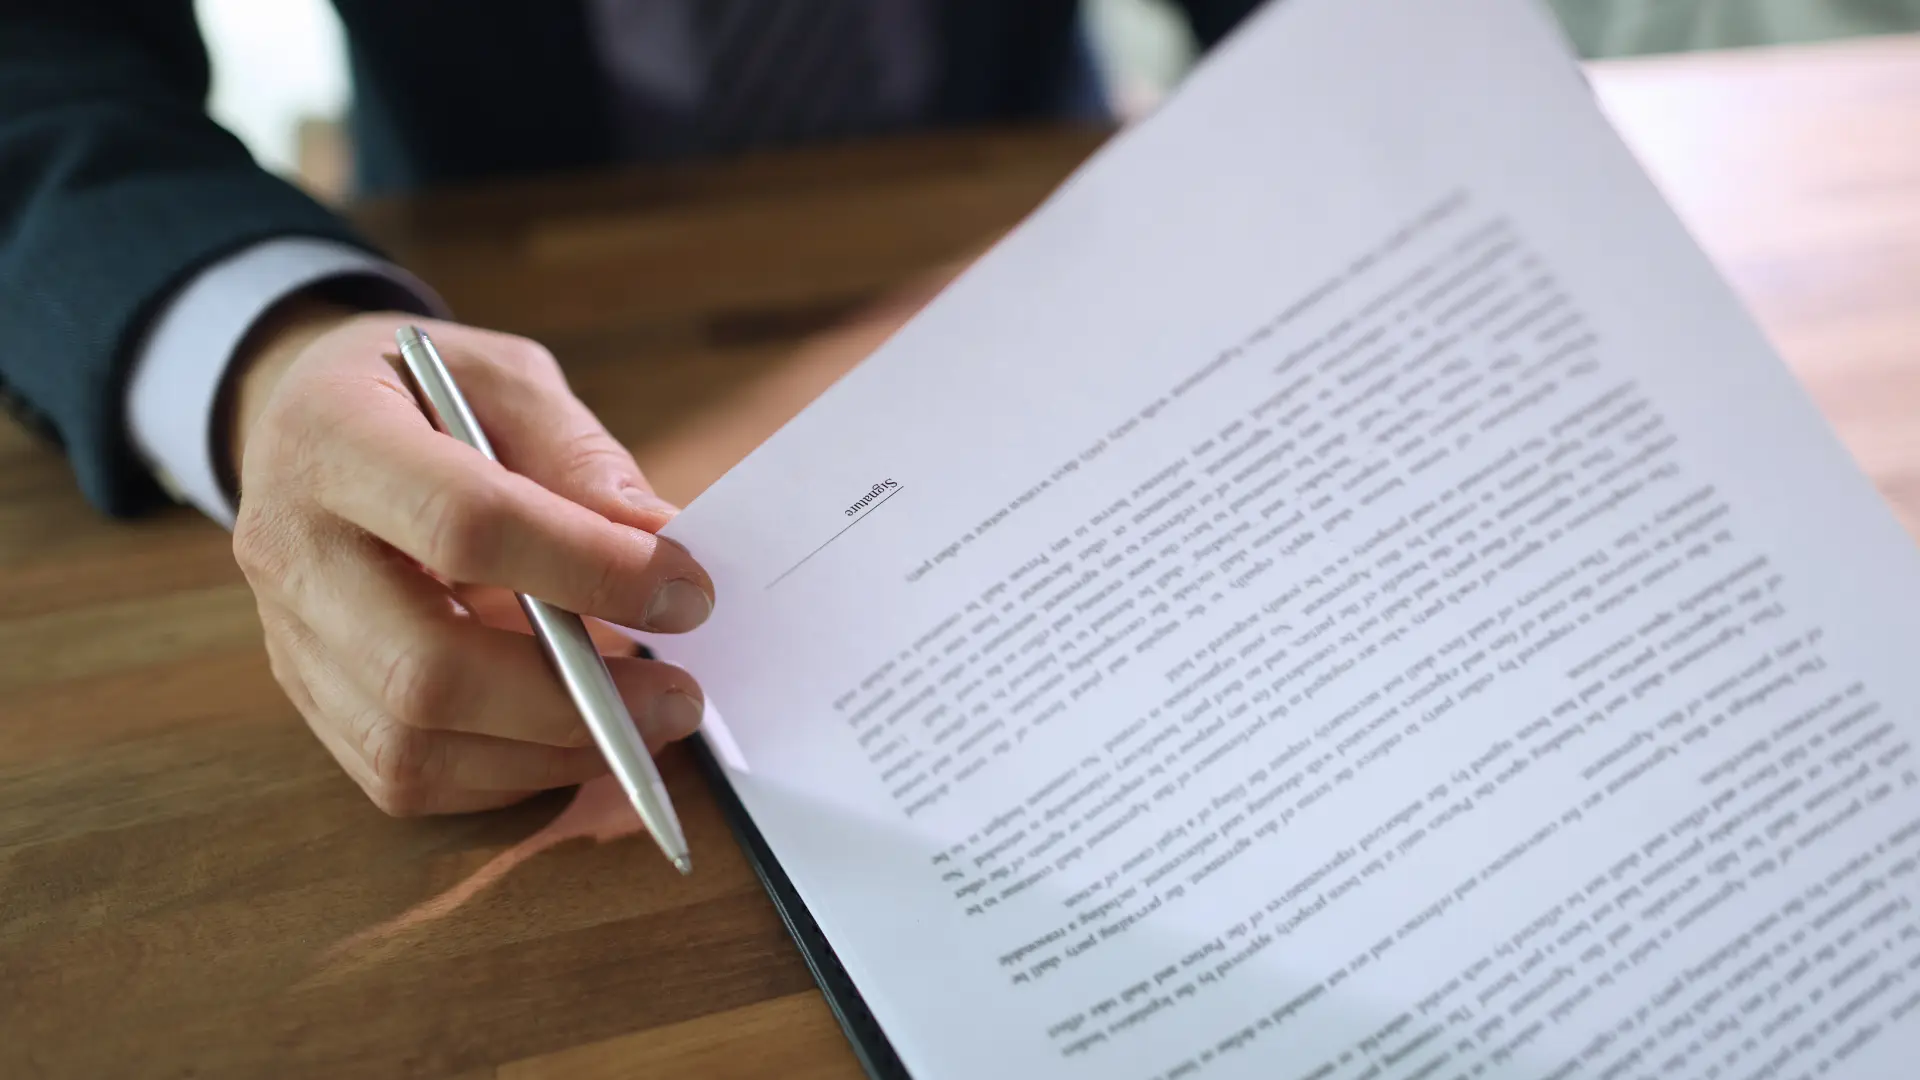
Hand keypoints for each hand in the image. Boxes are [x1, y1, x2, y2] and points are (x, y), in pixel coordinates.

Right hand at [224, 299, 713, 815]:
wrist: (307, 425)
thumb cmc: (423, 393)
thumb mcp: (504, 377)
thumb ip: (577, 454)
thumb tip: (661, 542)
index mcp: (331, 439)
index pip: (462, 523)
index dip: (586, 568)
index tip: (687, 592)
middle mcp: (289, 550)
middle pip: (425, 669)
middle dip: (572, 700)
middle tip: (680, 696)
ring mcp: (288, 638)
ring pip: (412, 746)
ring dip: (550, 754)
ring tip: (646, 722)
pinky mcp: (310, 698)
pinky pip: (406, 777)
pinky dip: (509, 776)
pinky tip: (576, 739)